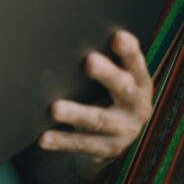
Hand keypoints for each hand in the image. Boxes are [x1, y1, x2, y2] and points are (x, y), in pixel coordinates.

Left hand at [38, 30, 152, 163]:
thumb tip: (70, 34)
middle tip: (89, 61)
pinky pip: (82, 144)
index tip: (118, 37)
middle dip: (107, 74)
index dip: (129, 52)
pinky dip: (61, 141)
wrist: (114, 138)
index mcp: (139, 82)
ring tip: (55, 109)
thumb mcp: (115, 79)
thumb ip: (105, 62)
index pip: (136, 64)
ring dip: (76, 113)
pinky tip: (43, 137)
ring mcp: (123, 130)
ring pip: (98, 120)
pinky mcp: (106, 149)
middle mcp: (136, 106)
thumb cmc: (109, 93)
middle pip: (122, 88)